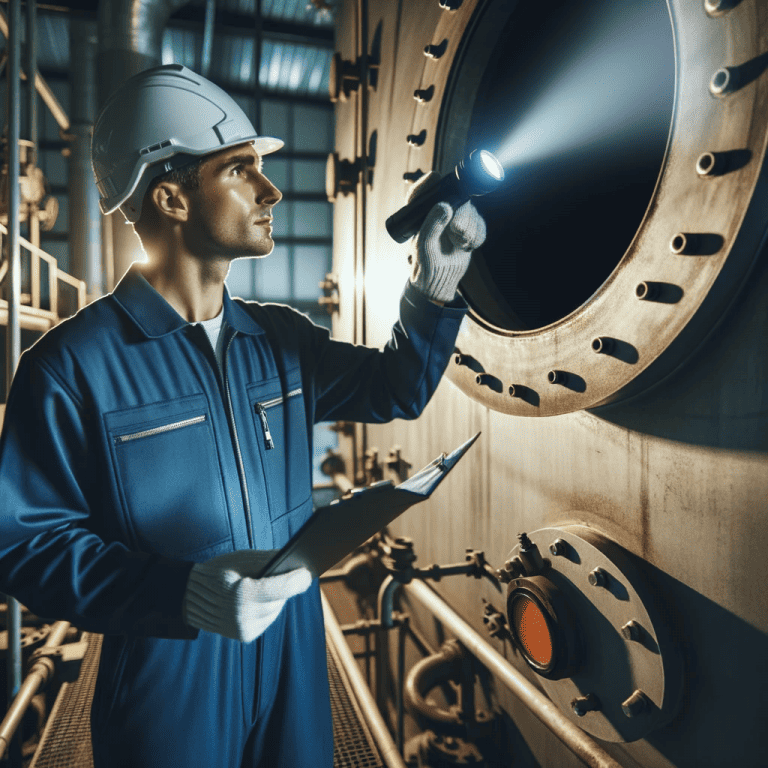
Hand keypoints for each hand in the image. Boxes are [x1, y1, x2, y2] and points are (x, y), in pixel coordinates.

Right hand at [183, 549, 311, 641]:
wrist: (190, 596)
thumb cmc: (219, 571)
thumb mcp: (242, 559)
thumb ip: (269, 560)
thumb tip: (298, 561)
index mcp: (241, 594)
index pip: (279, 589)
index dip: (296, 580)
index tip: (308, 572)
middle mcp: (243, 616)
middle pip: (281, 599)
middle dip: (286, 585)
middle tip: (289, 572)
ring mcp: (243, 629)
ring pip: (277, 610)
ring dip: (277, 598)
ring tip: (269, 585)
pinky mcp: (245, 636)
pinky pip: (268, 618)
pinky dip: (268, 608)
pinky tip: (259, 599)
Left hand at [408, 172, 486, 303]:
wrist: (441, 281)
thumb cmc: (426, 265)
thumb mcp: (425, 246)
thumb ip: (432, 225)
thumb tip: (444, 206)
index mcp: (420, 215)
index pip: (422, 192)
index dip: (428, 183)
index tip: (435, 178)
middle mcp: (438, 213)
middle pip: (455, 198)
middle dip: (462, 215)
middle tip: (457, 232)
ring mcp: (454, 219)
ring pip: (471, 211)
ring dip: (469, 230)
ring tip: (460, 244)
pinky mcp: (468, 227)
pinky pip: (480, 224)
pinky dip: (476, 236)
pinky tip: (466, 246)